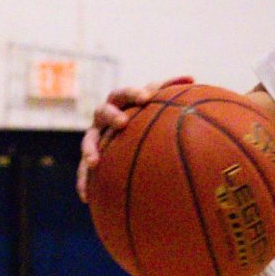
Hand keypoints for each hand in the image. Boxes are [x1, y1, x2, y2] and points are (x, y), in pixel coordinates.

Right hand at [76, 76, 193, 201]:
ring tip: (94, 163)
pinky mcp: (90, 156)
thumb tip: (192, 78)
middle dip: (111, 116)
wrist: (123, 129)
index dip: (133, 94)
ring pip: (88, 141)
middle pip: (102, 112)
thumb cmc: (143, 114)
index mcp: (118, 102)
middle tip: (123, 122)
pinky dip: (83, 181)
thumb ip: (169, 89)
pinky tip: (86, 197)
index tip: (146, 97)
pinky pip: (83, 170)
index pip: (123, 94)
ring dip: (90, 150)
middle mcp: (103, 118)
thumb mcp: (154, 102)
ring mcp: (95, 136)